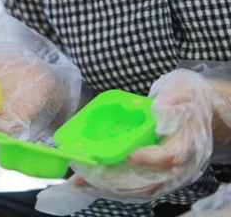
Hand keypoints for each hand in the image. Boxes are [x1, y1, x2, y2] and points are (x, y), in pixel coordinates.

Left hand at [70, 70, 214, 199]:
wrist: (196, 112)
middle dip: (116, 179)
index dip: (148, 160)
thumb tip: (160, 108)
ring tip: (82, 177)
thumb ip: (171, 98)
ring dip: (109, 186)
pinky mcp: (156, 179)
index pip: (169, 158)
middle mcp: (180, 167)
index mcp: (187, 143)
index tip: (127, 155)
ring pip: (139, 190)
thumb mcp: (182, 88)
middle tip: (88, 168)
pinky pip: (134, 190)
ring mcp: (168, 177)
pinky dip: (110, 188)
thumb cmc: (186, 99)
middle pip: (149, 182)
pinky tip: (86, 182)